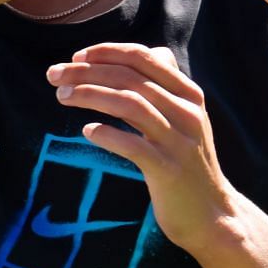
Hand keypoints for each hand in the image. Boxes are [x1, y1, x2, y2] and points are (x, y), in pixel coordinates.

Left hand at [47, 44, 234, 253]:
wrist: (213, 215)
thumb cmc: (189, 164)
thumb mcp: (187, 118)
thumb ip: (168, 86)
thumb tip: (153, 52)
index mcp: (189, 94)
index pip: (144, 58)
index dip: (107, 52)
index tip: (77, 56)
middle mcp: (187, 112)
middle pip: (130, 78)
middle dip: (87, 71)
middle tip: (54, 74)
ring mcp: (179, 141)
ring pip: (131, 104)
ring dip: (90, 95)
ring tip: (62, 96)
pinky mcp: (168, 170)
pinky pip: (133, 146)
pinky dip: (107, 134)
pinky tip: (87, 131)